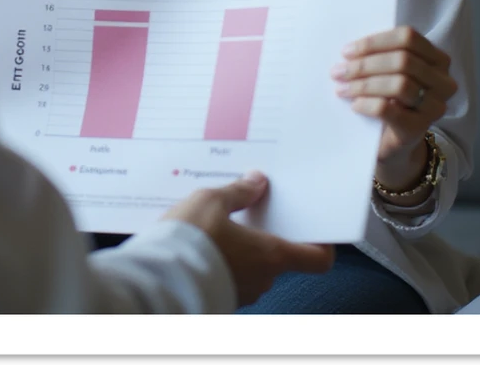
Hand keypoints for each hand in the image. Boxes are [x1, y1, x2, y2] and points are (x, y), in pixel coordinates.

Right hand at [164, 172, 333, 307]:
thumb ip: (238, 192)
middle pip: (280, 256)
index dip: (321, 242)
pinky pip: (230, 274)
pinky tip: (204, 242)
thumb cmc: (191, 240)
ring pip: (253, 265)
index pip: (317, 258)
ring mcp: (242, 292)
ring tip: (218, 223)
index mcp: (271, 254)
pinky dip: (224, 259)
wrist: (158, 278)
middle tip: (250, 209)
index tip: (315, 226)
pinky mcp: (220, 297)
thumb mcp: (212, 201)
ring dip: (242, 247)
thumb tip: (256, 182)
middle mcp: (262, 278)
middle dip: (266, 233)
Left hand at [332, 26, 456, 185]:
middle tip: (338, 71)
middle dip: (365, 65)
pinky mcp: (420, 128)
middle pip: (403, 61)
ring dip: (364, 84)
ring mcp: (435, 106)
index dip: (374, 42)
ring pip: (399, 84)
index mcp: (437, 58)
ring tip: (342, 88)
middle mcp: (443, 81)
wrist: (392, 141)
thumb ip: (378, 55)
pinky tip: (354, 105)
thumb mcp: (386, 71)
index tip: (346, 51)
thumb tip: (349, 49)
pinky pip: (389, 109)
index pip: (408, 37)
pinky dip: (367, 104)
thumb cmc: (387, 97)